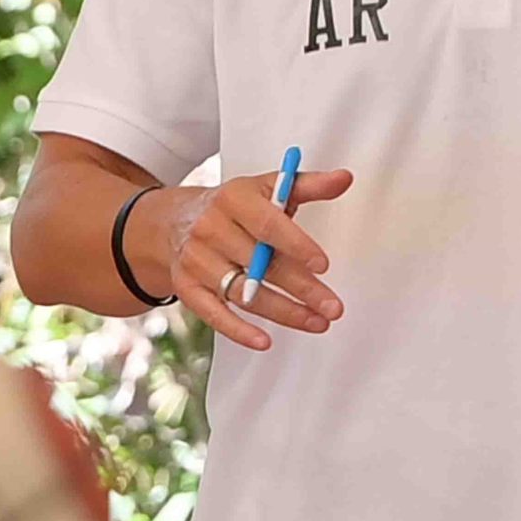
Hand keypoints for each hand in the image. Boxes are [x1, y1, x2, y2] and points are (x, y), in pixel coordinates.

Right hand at [149, 167, 353, 351]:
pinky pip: (214, 314)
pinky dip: (239, 330)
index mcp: (234, 199)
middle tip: (332, 307)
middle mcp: (211, 228)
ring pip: (245, 293)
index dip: (297, 246)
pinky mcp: (187, 287)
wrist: (176, 220)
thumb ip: (308, 184)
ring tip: (317, 322)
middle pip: (262, 264)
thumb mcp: (267, 187)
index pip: (269, 224)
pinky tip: (265, 341)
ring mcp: (197, 260)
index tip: (323, 265)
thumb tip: (344, 179)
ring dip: (284, 312)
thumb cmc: (233, 207)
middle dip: (302, 289)